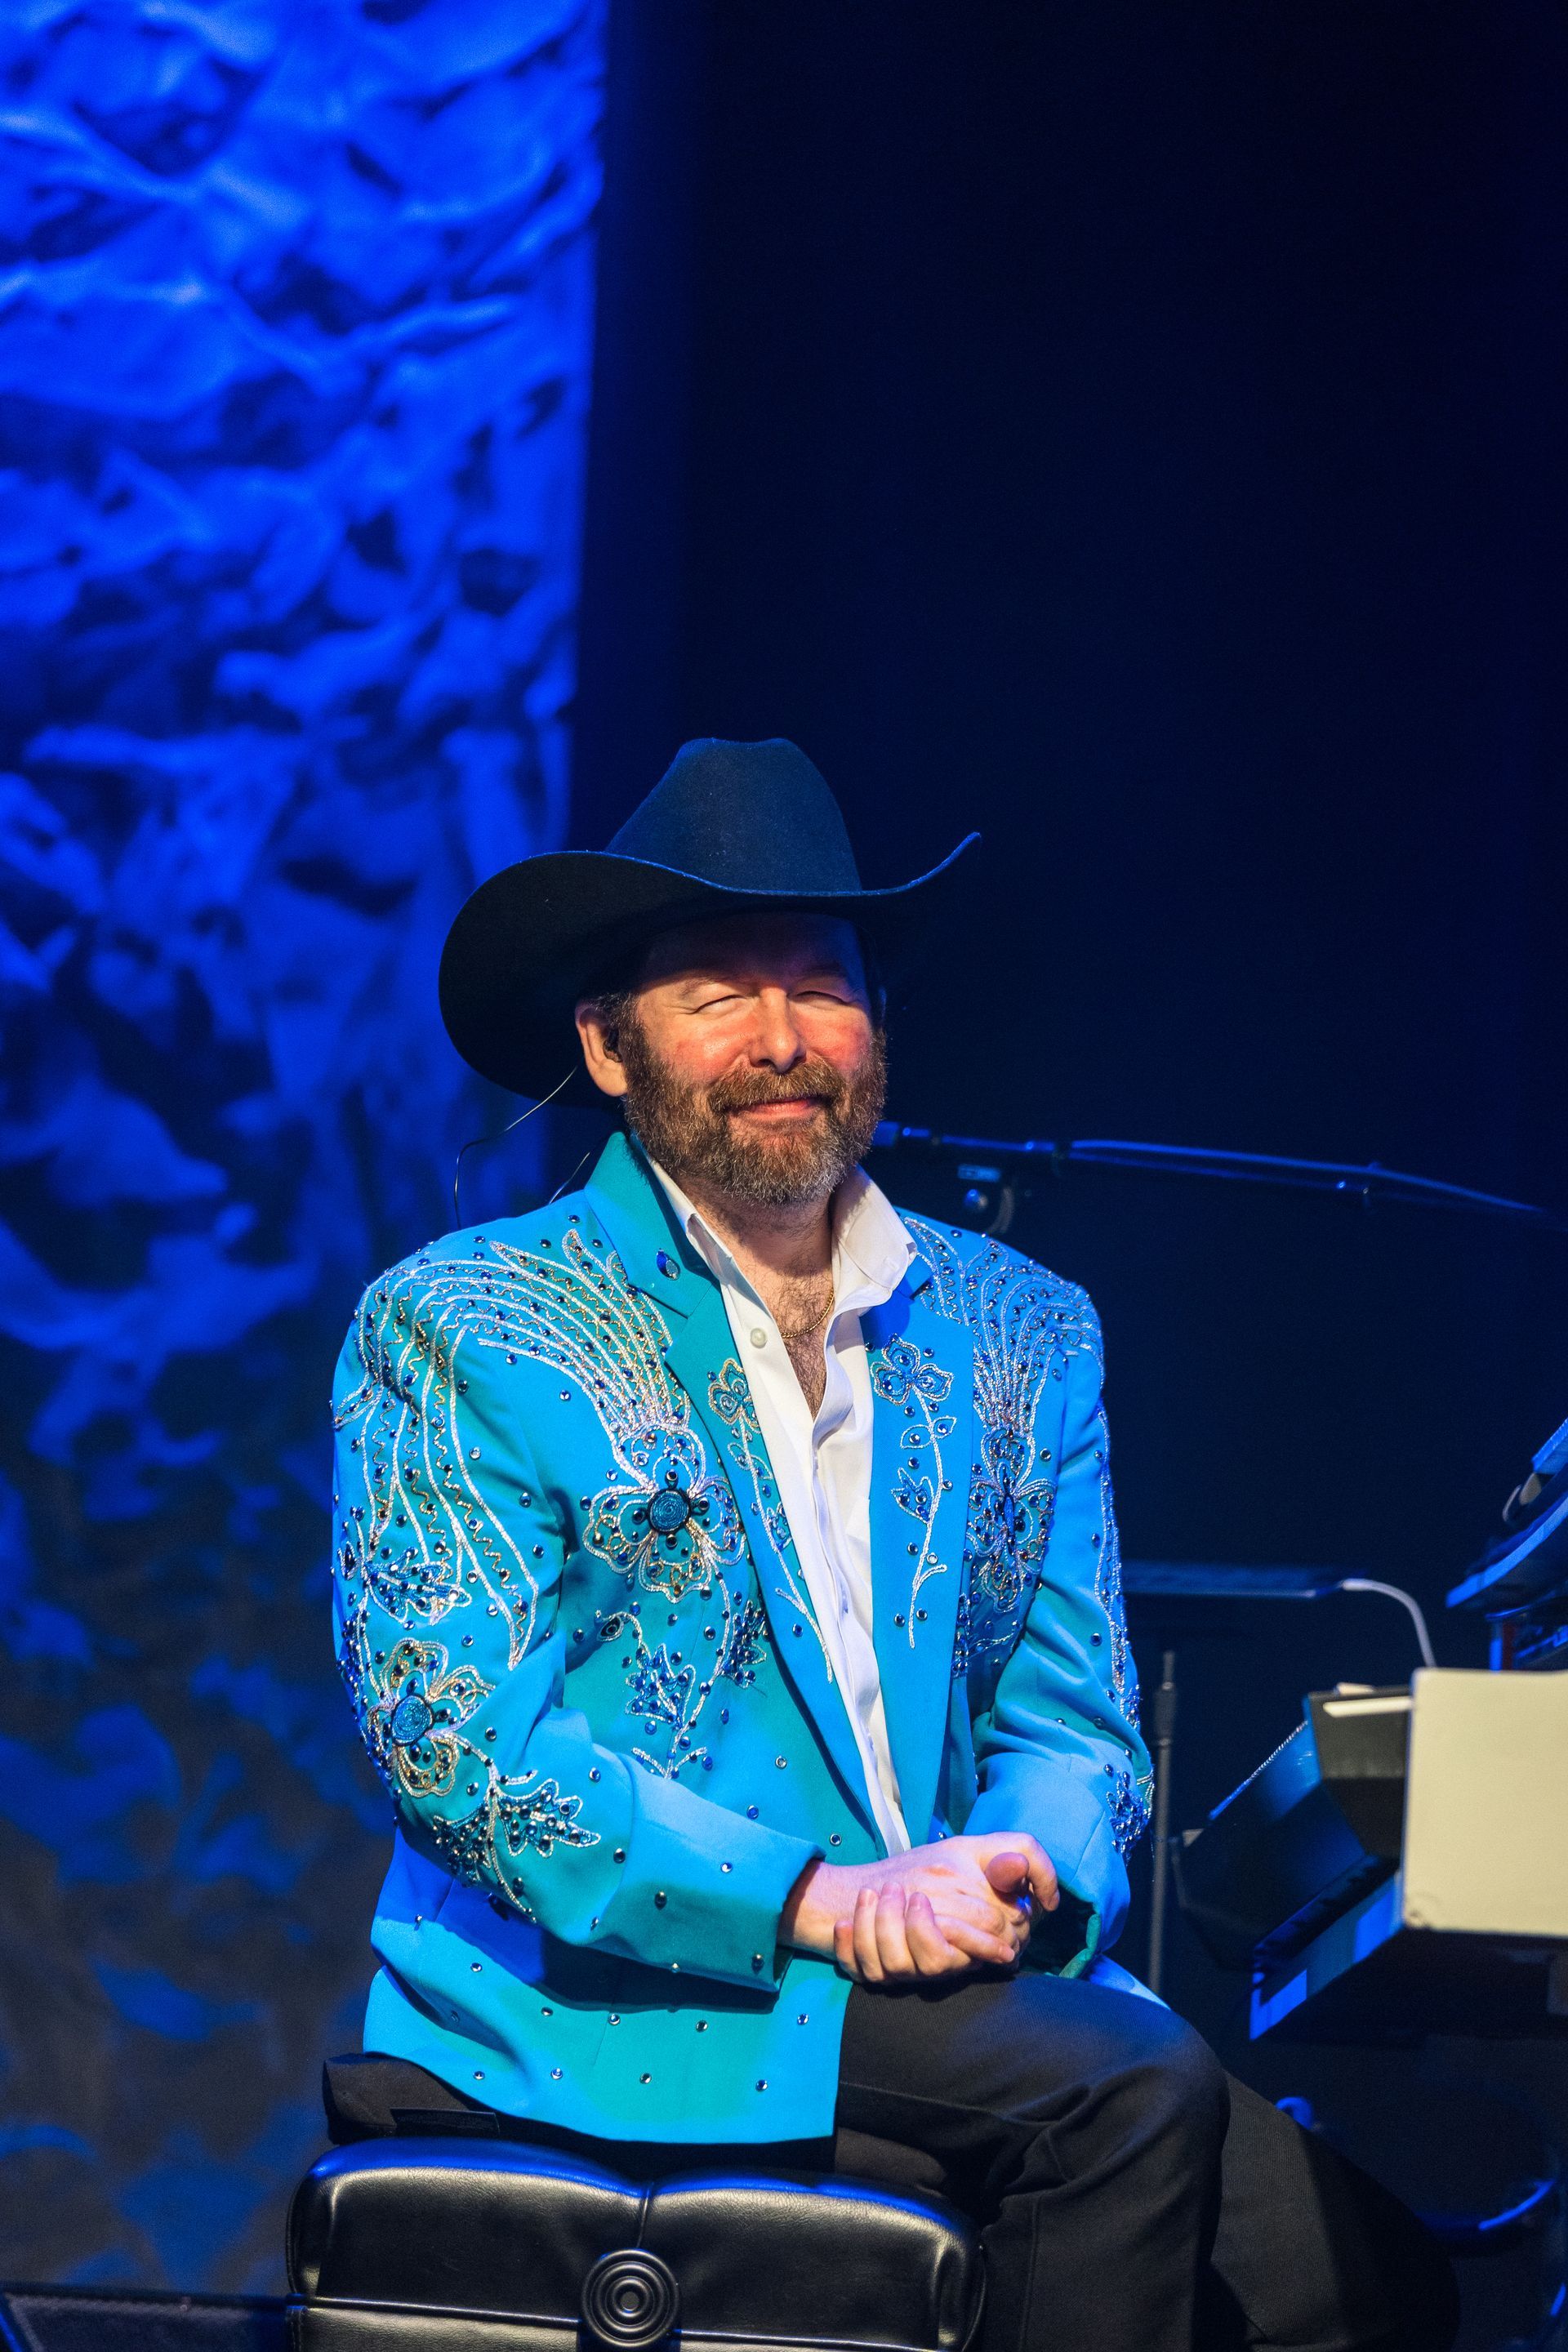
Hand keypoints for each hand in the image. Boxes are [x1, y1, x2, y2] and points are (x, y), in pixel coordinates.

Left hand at [780, 1833, 1058, 1984]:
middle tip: (898, 1890)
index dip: (951, 1929)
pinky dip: (850, 1944)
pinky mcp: (875, 1971)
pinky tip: (847, 1920)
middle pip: (930, 1963)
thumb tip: (1038, 1880)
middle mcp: (941, 1963)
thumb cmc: (938, 1868)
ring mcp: (907, 1971)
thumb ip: (1015, 1856)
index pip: (970, 1950)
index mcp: (972, 1942)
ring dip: (877, 1927)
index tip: (925, 1895)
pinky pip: (861, 1971)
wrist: (883, 1878)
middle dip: (906, 1923)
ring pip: (894, 1967)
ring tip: (874, 1895)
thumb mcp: (978, 1851)